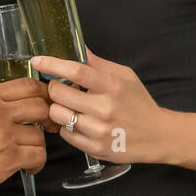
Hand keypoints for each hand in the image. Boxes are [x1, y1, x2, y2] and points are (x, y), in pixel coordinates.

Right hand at [0, 77, 49, 195]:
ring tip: (30, 151)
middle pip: (40, 106)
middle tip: (49, 124)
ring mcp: (5, 135)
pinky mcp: (9, 159)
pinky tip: (29, 166)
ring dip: (38, 143)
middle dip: (48, 116)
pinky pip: (38, 155)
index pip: (27, 84)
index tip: (46, 99)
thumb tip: (8, 102)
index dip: (42, 92)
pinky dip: (37, 162)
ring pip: (40, 134)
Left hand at [30, 48, 167, 164]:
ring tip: (70, 106)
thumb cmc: (139, 103)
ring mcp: (98, 130)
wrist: (158, 136)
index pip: (76, 71)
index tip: (38, 60)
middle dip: (55, 87)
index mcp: (112, 86)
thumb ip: (98, 63)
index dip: (53, 64)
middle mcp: (104, 109)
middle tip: (62, 88)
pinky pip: (65, 133)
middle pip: (59, 93)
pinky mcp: (95, 148)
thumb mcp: (125, 76)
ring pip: (57, 115)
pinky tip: (78, 121)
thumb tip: (78, 47)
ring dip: (58, 107)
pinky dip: (66, 125)